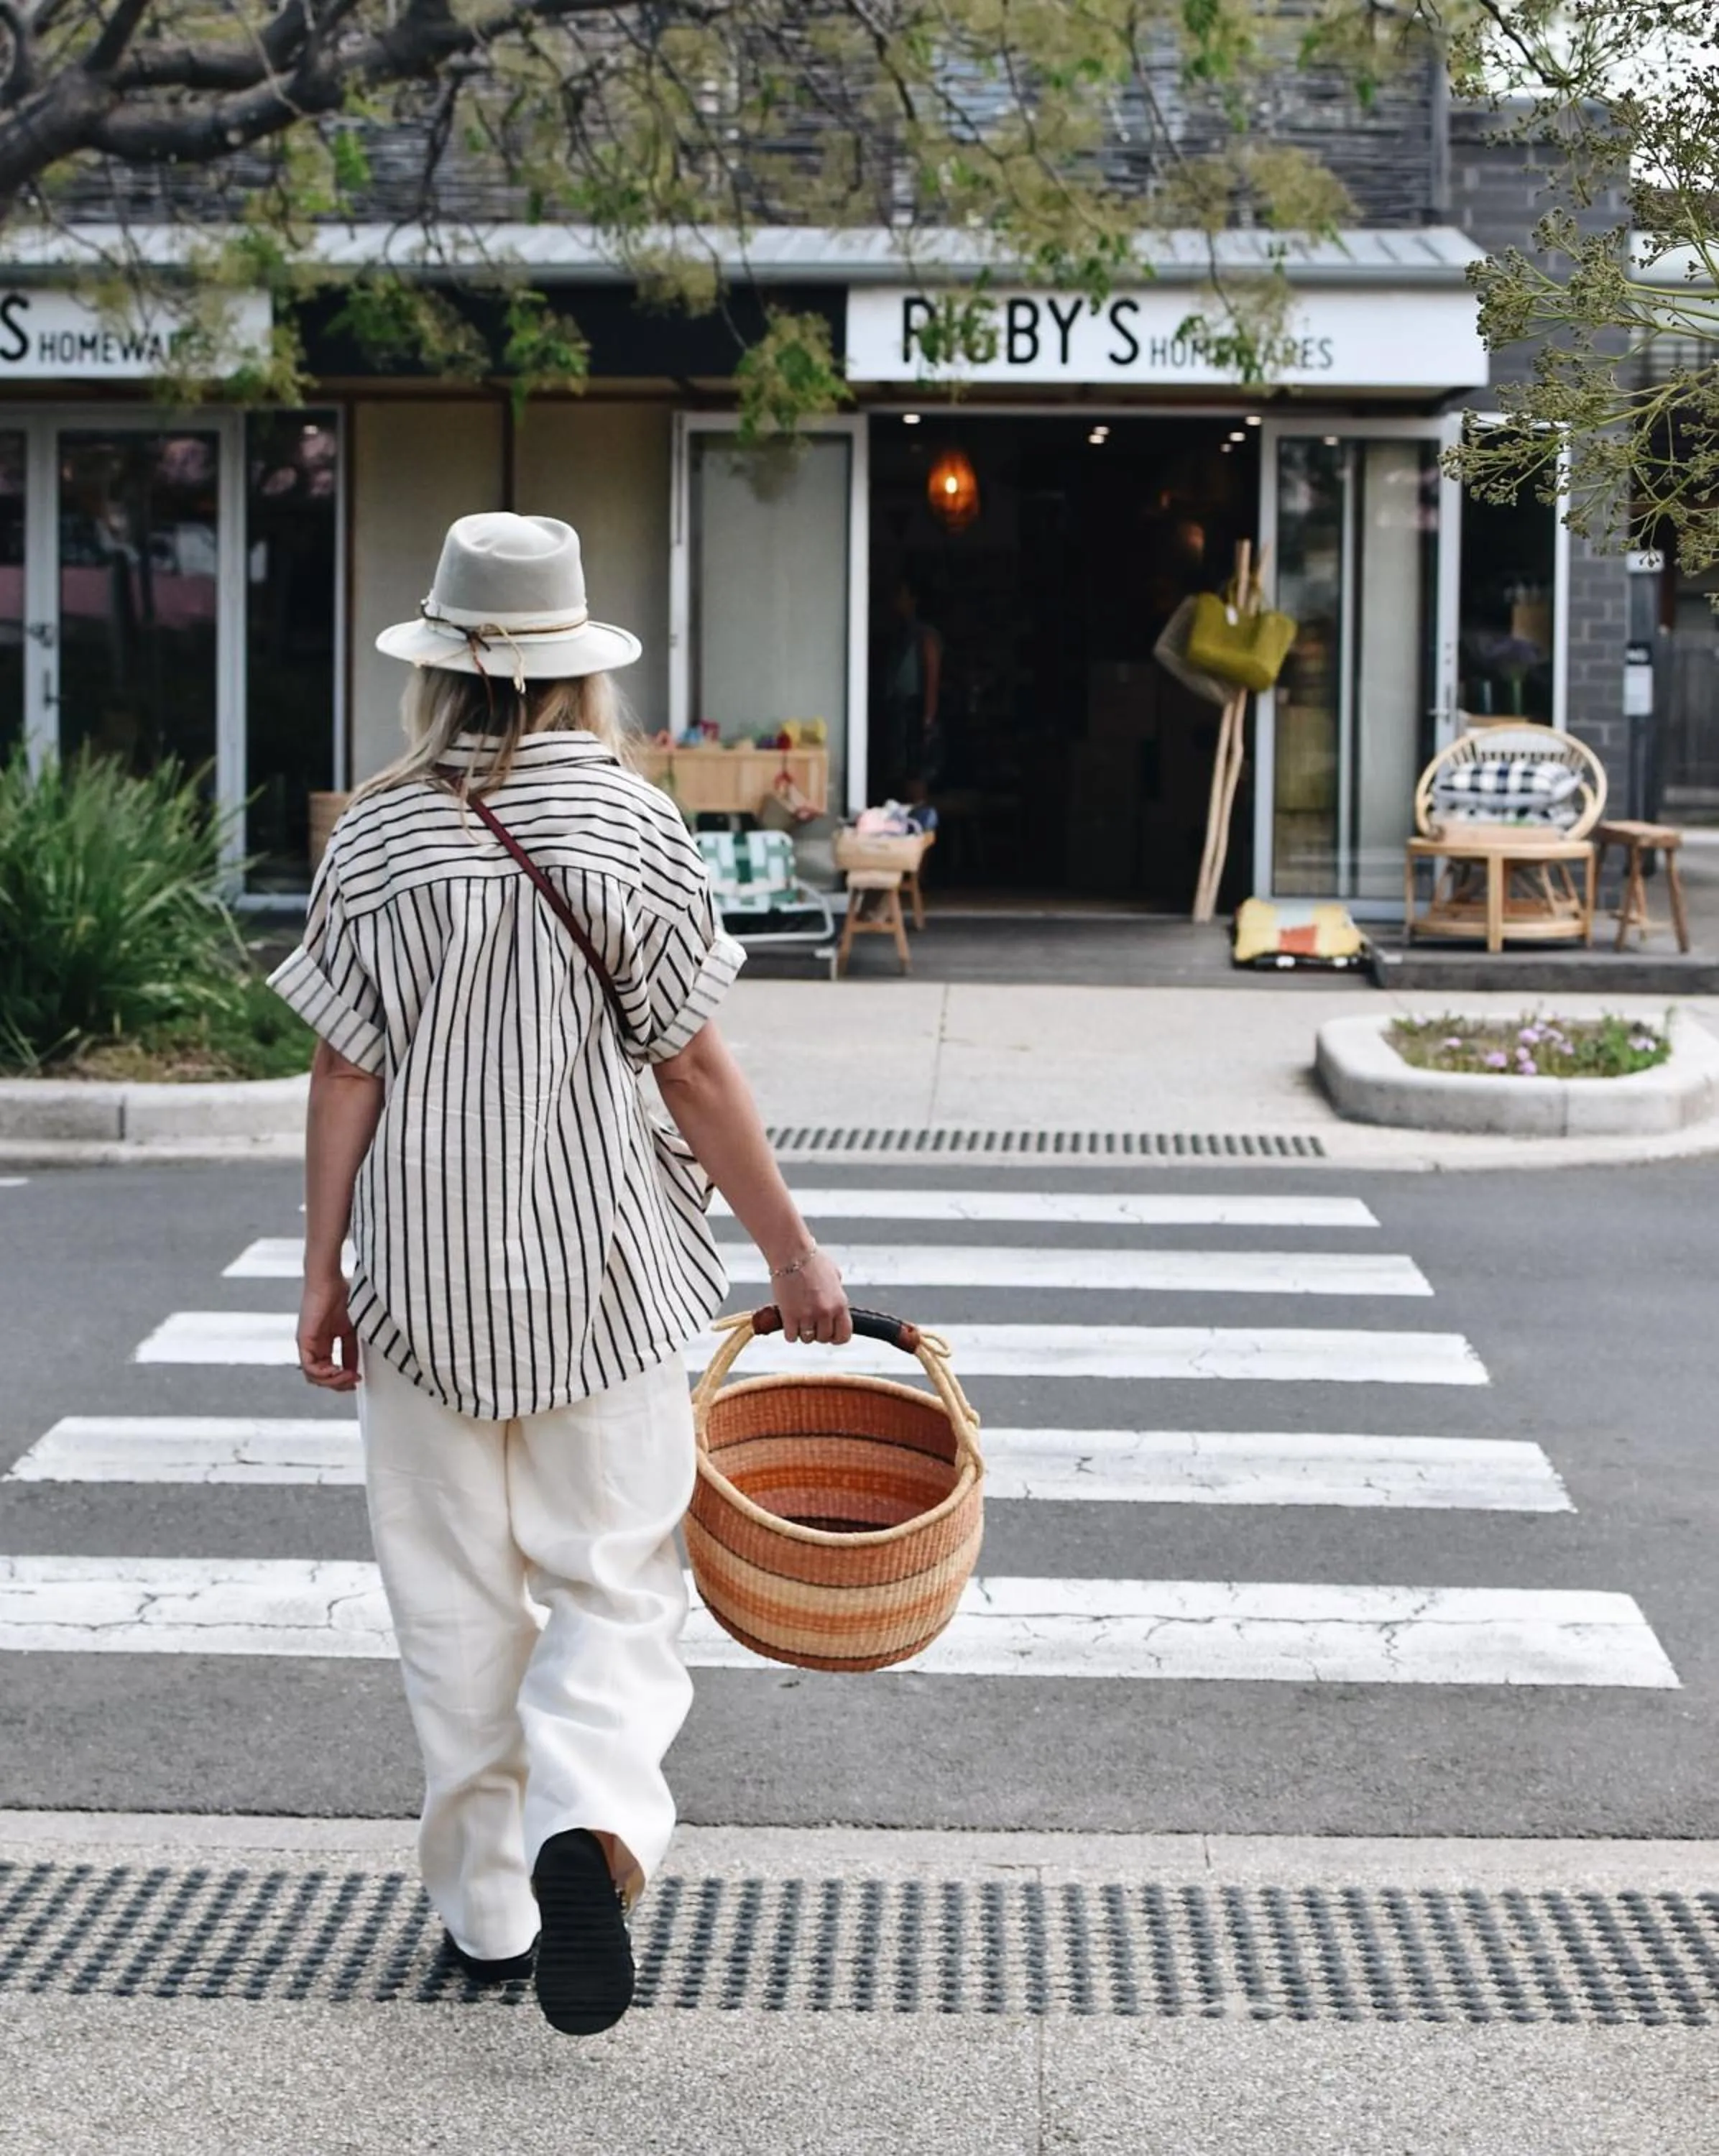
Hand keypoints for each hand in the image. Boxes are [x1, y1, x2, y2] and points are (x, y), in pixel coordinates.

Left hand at [298, 1271, 360, 1390]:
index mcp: (323, 1344)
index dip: (342, 1379)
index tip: (357, 1378)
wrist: (329, 1280)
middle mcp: (312, 1347)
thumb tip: (354, 1368)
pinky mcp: (303, 1341)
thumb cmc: (340, 1296)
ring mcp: (306, 1345)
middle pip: (320, 1378)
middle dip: (338, 1384)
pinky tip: (338, 1371)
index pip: (328, 1371)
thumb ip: (350, 1350)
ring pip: (313, 1376)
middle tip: (353, 1381)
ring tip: (348, 1376)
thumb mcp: (350, 1330)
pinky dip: (325, 1374)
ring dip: (333, 1381)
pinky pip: (310, 1367)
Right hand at [771, 1249, 851, 1345]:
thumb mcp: (834, 1276)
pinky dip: (789, 1332)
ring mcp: (808, 1315)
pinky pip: (791, 1337)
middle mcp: (826, 1312)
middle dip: (817, 1333)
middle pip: (824, 1339)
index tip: (829, 1335)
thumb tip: (836, 1304)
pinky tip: (788, 1321)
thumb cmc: (812, 1260)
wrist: (792, 1253)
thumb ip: (837, 1294)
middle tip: (809, 1322)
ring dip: (802, 1332)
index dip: (836, 1338)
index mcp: (840, 1304)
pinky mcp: (790, 1315)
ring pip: (807, 1339)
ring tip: (798, 1318)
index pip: (844, 1335)